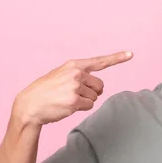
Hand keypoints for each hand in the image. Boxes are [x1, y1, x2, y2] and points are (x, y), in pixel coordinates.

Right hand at [13, 51, 132, 125]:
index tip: (131, 54)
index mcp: (74, 65)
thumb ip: (79, 75)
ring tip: (67, 99)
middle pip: (100, 86)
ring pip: (94, 97)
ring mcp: (75, 87)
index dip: (117, 58)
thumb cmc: (46, 91)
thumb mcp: (61, 75)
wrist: (30, 104)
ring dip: (84, 101)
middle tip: (74, 94)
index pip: (99, 61)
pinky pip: (89, 105)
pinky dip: (81, 108)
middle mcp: (76, 74)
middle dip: (92, 92)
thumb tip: (98, 87)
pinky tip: (67, 106)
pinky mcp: (74, 101)